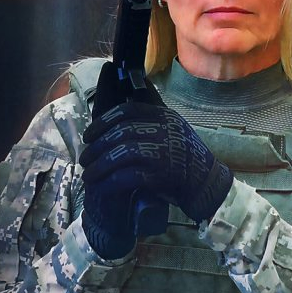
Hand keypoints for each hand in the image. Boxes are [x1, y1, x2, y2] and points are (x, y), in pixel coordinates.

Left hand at [80, 73, 232, 256]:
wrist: (207, 184)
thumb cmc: (186, 159)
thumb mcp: (174, 130)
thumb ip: (153, 120)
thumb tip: (125, 106)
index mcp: (165, 117)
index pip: (128, 111)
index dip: (104, 122)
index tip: (88, 134)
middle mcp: (165, 131)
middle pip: (122, 133)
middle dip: (98, 146)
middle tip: (84, 158)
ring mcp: (165, 152)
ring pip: (122, 153)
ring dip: (100, 165)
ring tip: (88, 174)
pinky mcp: (162, 175)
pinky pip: (129, 176)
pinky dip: (111, 181)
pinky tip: (101, 186)